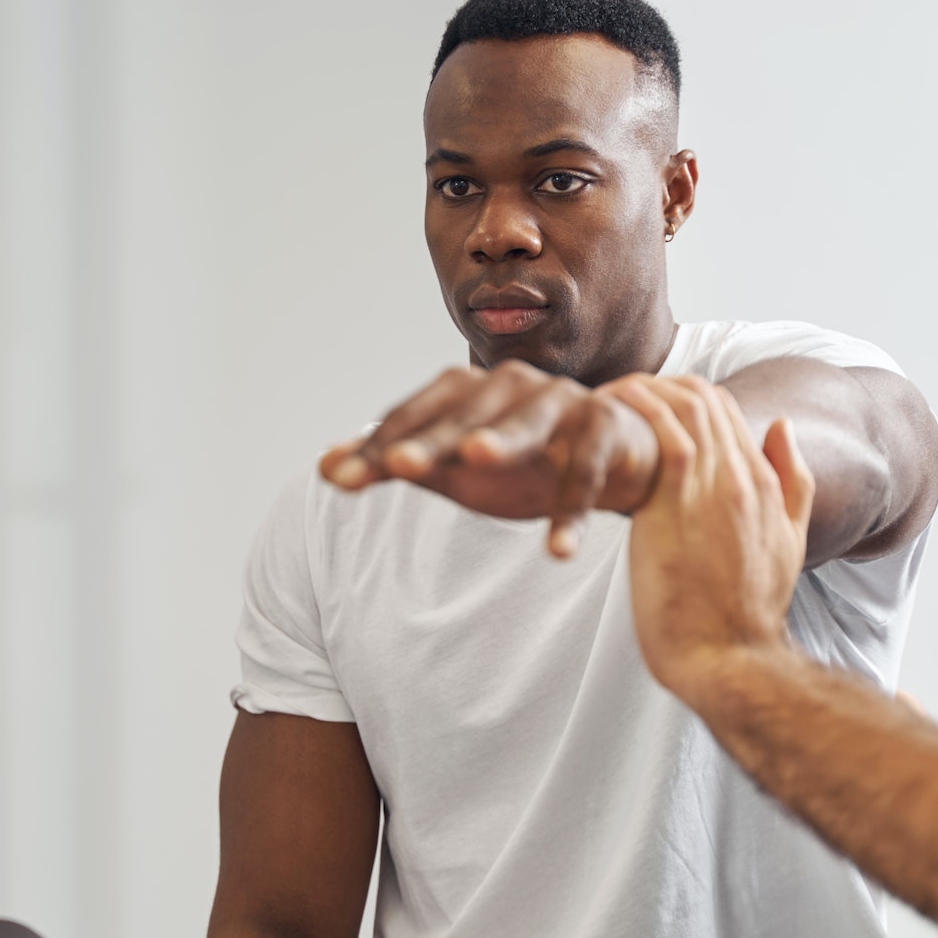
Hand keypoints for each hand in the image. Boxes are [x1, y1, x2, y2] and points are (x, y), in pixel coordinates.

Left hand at [320, 360, 660, 556]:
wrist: (614, 454)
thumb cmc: (523, 459)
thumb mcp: (454, 467)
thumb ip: (395, 464)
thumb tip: (323, 469)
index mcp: (468, 391)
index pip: (415, 417)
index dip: (380, 446)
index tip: (341, 480)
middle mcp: (511, 385)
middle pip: (465, 415)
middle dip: (432, 440)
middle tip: (398, 467)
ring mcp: (561, 401)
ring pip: (528, 423)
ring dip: (503, 439)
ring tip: (476, 459)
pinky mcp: (605, 428)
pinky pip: (587, 472)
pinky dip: (574, 511)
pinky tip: (558, 552)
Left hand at [610, 375, 816, 705]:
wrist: (730, 661)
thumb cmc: (744, 616)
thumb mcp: (789, 544)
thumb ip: (791, 483)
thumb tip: (780, 425)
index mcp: (767, 485)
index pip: (728, 410)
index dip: (684, 397)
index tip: (645, 405)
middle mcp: (744, 475)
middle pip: (705, 396)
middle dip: (659, 384)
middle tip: (616, 394)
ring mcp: (713, 486)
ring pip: (685, 403)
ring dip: (641, 389)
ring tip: (603, 397)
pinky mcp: (677, 502)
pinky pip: (661, 432)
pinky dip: (633, 410)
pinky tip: (600, 410)